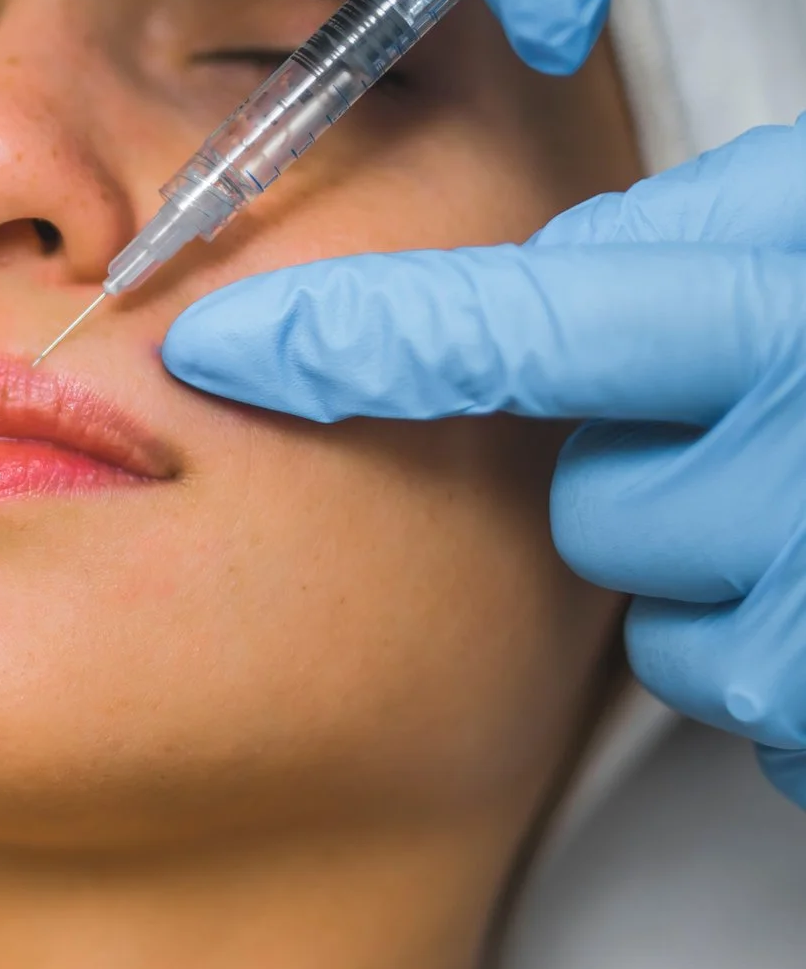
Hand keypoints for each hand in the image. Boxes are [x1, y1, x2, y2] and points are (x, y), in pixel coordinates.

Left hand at [161, 119, 805, 804]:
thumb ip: (694, 257)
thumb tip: (527, 295)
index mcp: (791, 308)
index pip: (515, 331)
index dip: (352, 344)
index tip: (220, 352)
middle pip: (590, 508)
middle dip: (654, 476)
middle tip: (786, 436)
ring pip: (674, 622)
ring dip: (739, 581)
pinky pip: (765, 711)